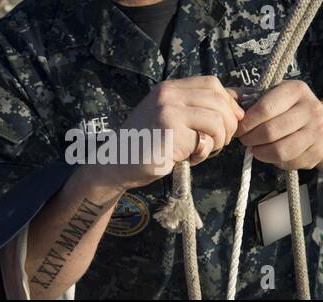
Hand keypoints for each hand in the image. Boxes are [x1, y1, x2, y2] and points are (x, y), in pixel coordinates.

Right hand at [100, 76, 243, 189]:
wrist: (118, 162)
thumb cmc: (147, 143)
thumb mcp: (170, 117)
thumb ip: (196, 108)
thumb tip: (239, 102)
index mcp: (169, 88)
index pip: (212, 83)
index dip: (229, 102)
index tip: (231, 121)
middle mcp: (168, 95)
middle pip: (218, 99)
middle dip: (229, 124)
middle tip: (221, 141)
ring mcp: (168, 111)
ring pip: (217, 119)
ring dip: (219, 140)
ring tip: (205, 150)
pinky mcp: (170, 132)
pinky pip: (205, 140)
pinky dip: (204, 153)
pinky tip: (190, 158)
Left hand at [236, 80, 322, 169]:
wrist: (320, 123)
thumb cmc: (284, 109)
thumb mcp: (269, 96)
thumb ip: (246, 98)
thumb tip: (225, 103)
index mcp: (295, 90)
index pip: (264, 109)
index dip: (246, 123)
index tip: (238, 128)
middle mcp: (310, 109)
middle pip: (269, 132)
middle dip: (250, 139)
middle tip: (245, 140)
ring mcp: (316, 131)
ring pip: (279, 150)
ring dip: (260, 152)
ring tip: (256, 148)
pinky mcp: (317, 152)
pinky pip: (288, 162)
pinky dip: (274, 161)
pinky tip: (271, 153)